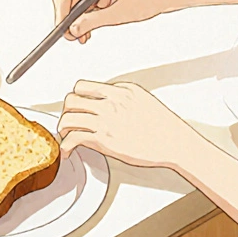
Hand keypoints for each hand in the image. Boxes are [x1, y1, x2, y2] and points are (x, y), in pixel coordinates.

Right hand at [49, 0, 175, 43]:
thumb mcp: (119, 14)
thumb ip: (93, 21)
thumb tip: (73, 29)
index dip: (60, 11)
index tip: (63, 29)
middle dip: (67, 14)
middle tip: (72, 35)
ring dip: (77, 16)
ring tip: (84, 35)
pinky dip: (85, 12)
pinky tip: (90, 26)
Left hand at [56, 80, 201, 168]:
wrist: (174, 142)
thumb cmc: (164, 125)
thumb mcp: (142, 99)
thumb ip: (122, 96)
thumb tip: (108, 100)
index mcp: (120, 90)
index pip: (84, 86)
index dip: (75, 96)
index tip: (75, 105)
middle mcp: (110, 102)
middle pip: (72, 99)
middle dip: (66, 111)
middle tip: (68, 120)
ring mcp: (106, 120)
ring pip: (69, 118)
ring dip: (63, 128)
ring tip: (66, 135)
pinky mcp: (104, 140)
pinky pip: (75, 138)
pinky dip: (66, 146)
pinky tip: (68, 151)